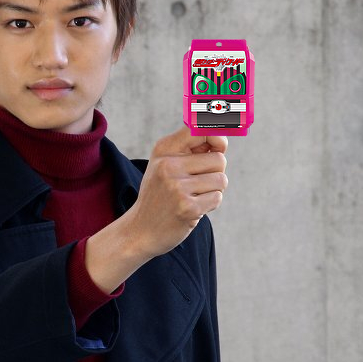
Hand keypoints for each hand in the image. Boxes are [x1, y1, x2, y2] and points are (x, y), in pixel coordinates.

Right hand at [126, 124, 228, 259]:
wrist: (140, 231)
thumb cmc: (159, 196)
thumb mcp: (164, 165)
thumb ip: (191, 150)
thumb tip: (222, 141)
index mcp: (164, 150)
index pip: (201, 130)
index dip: (217, 138)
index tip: (219, 147)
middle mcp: (168, 165)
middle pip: (219, 159)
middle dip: (215, 172)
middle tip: (197, 184)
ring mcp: (177, 188)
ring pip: (221, 180)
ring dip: (213, 191)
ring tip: (194, 197)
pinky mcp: (187, 208)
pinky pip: (217, 198)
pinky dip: (210, 205)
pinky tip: (193, 209)